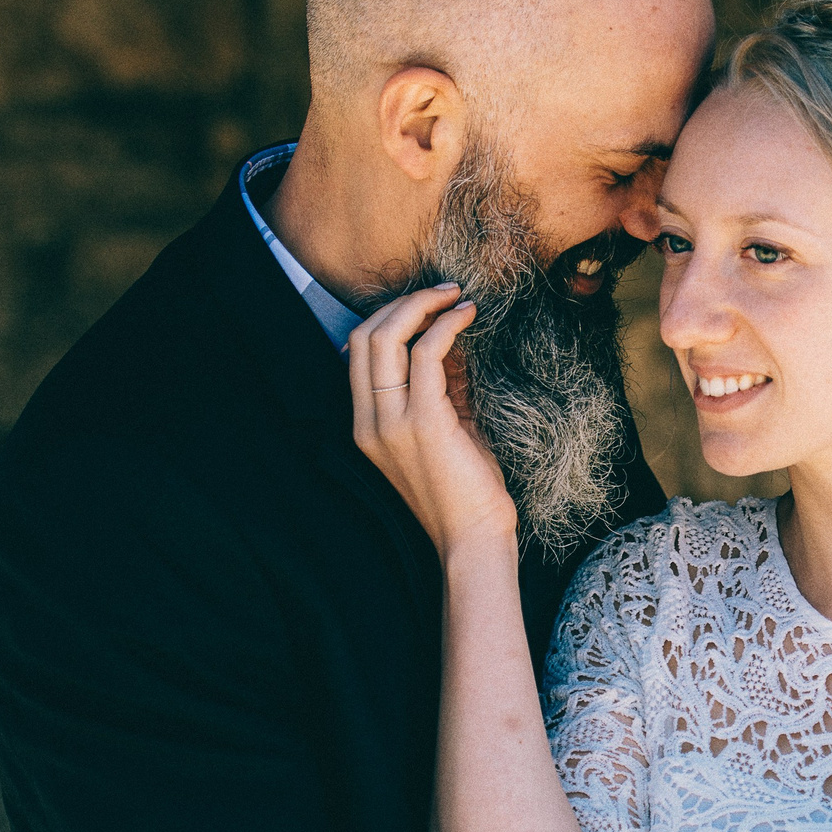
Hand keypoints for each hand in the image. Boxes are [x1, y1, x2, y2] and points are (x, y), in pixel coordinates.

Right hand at [347, 285, 515, 560]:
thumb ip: (440, 388)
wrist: (474, 539)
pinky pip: (427, 354)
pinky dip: (446, 326)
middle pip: (364, 336)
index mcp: (367, 426)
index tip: (426, 305)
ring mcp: (391, 423)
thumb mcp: (446, 430)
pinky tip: (467, 317)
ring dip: (423, 305)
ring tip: (456, 297)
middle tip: (443, 292)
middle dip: (402, 303)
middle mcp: (370, 422)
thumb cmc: (466, 492)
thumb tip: (450, 341)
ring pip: (387, 337)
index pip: (357, 352)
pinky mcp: (423, 422)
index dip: (388, 318)